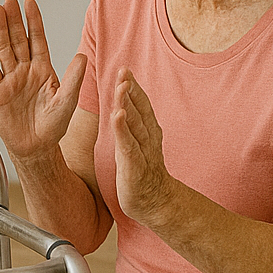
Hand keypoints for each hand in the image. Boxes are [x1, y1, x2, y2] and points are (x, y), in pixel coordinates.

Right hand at [0, 0, 85, 163]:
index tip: (29, 3)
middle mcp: (26, 71)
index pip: (37, 40)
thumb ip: (74, 78)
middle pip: (18, 40)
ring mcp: (10, 80)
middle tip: (9, 0)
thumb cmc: (54, 127)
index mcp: (44, 70)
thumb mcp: (68, 101)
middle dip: (13, 20)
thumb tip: (82, 56)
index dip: (33, 21)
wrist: (36, 148)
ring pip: (3, 50)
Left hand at [112, 70, 173, 225]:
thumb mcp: (136, 144)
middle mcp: (147, 138)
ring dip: (128, 104)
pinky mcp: (134, 166)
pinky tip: (117, 117)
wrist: (155, 203)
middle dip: (131, 90)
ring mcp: (142, 151)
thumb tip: (122, 106)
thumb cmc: (143, 172)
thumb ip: (132, 126)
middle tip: (124, 71)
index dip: (134, 88)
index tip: (125, 70)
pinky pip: (128, 145)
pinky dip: (123, 130)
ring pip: (135, 124)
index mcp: (148, 132)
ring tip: (121, 87)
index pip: (141, 105)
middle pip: (139, 109)